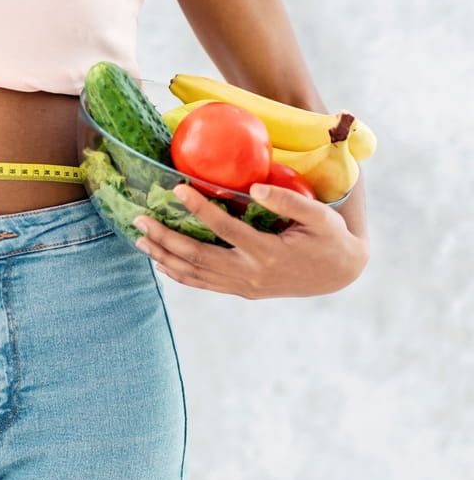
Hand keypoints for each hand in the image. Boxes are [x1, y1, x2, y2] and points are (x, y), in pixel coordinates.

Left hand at [132, 183, 369, 298]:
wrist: (340, 275)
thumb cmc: (329, 238)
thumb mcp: (320, 217)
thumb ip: (288, 202)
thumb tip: (256, 188)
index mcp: (268, 252)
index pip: (224, 228)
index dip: (199, 208)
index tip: (176, 188)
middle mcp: (251, 274)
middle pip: (197, 256)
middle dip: (165, 238)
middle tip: (139, 218)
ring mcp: (244, 286)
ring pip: (195, 274)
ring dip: (164, 256)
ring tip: (139, 239)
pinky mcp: (242, 291)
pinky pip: (204, 284)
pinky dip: (179, 274)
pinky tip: (161, 262)